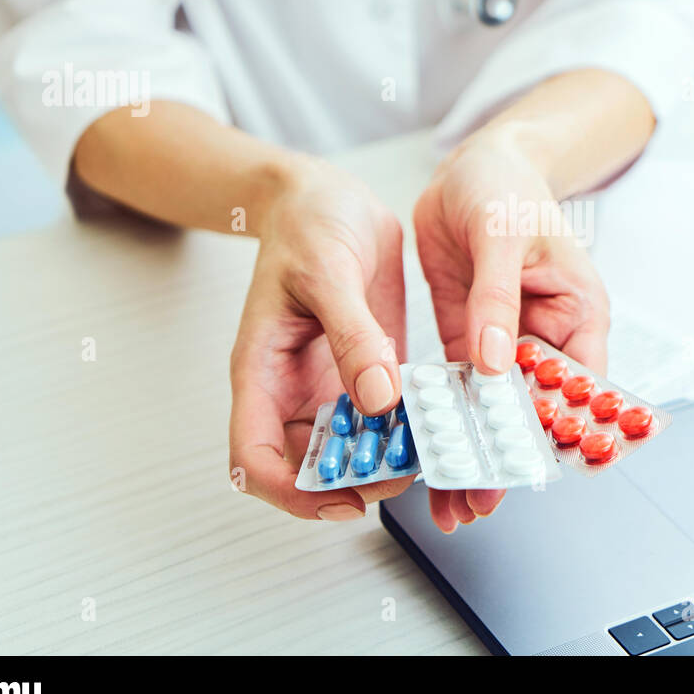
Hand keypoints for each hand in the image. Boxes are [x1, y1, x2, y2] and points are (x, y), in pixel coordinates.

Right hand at [228, 161, 411, 520]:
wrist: (326, 195)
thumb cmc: (307, 224)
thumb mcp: (328, 272)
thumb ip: (352, 337)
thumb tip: (377, 401)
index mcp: (261, 372)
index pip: (254, 458)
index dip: (291, 492)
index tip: (342, 497)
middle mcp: (292, 389)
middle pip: (308, 468)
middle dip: (353, 483)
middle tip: (407, 473)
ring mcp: (328, 384)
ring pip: (350, 450)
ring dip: (385, 460)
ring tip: (430, 452)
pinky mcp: (364, 370)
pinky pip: (383, 417)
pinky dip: (407, 428)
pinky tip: (439, 422)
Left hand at [413, 130, 610, 531]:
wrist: (471, 164)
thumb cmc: (505, 186)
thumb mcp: (503, 235)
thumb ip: (497, 299)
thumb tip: (496, 361)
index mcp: (577, 313)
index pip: (580, 388)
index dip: (563, 433)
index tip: (532, 470)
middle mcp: (545, 336)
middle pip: (534, 411)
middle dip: (509, 458)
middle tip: (478, 499)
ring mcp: (505, 341)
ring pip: (494, 411)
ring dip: (474, 451)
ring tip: (450, 499)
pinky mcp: (469, 338)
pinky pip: (460, 389)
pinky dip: (446, 421)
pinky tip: (428, 450)